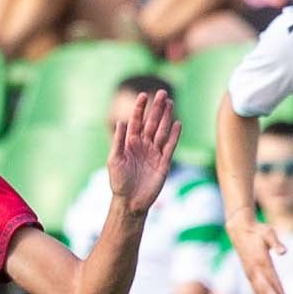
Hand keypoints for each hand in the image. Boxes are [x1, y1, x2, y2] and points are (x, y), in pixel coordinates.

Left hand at [106, 87, 178, 214]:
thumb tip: (120, 122)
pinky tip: (177, 123)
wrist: (130, 201)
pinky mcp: (163, 163)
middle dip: (156, 108)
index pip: (136, 122)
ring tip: (170, 103)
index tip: (143, 95)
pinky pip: (170, 146)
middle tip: (162, 92)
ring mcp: (154, 153)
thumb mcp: (115, 160)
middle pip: (152, 123)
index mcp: (130, 143)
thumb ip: (118, 141)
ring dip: (166, 117)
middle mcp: (143, 145)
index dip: (140, 109)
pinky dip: (174, 135)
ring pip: (162, 131)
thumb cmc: (119, 182)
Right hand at [228, 216, 288, 293]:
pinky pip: (255, 287)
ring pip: (259, 291)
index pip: (272, 283)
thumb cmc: (257, 230)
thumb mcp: (269, 232)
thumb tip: (283, 252)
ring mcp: (249, 272)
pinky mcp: (248, 272)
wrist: (239, 229)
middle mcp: (254, 270)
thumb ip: (276, 242)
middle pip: (265, 291)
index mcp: (261, 262)